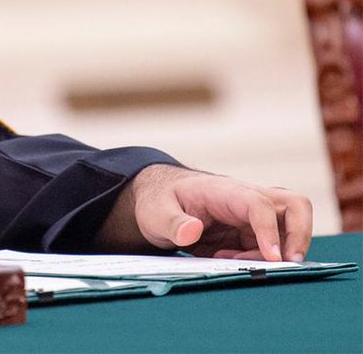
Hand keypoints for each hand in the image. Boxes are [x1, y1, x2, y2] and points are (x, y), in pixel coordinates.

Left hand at [98, 164, 312, 261]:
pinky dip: (259, 260)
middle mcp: (246, 199)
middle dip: (300, 236)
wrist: (158, 200)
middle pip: (295, 206)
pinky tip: (228, 261)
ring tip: (236, 263)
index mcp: (224, 191)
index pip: (258, 204)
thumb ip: (172, 222)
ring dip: (275, 253)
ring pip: (289, 229)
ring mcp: (252, 216)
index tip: (273, 258)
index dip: (269, 231)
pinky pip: (271, 248)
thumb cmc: (158, 201)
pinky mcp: (251, 232)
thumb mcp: (155, 213)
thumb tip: (192, 230)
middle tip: (285, 264)